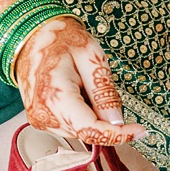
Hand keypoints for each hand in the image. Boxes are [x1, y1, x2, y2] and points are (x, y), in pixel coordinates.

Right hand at [13, 16, 144, 147]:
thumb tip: (117, 120)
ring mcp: (39, 119)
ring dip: (92, 114)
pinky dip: (81, 113)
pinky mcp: (41, 120)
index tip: (140, 130)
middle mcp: (44, 114)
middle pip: (88, 132)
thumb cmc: (58, 39)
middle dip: (104, 117)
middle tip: (98, 84)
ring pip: (81, 131)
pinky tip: (74, 91)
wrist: (29, 36)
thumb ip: (104, 91)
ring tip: (81, 84)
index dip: (119, 134)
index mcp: (55, 96)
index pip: (91, 129)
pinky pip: (71, 125)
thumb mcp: (90, 56)